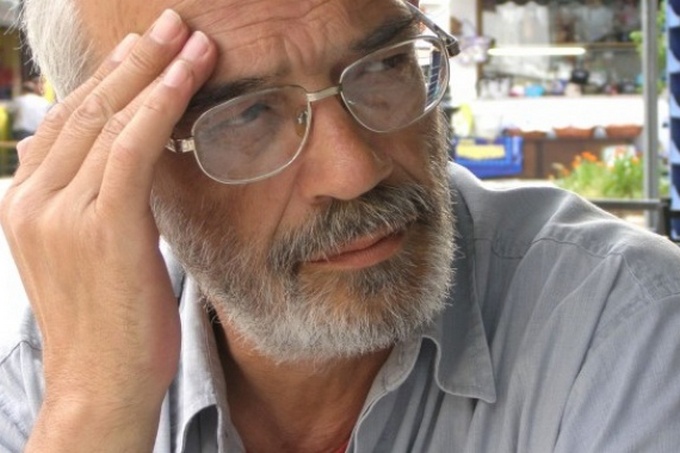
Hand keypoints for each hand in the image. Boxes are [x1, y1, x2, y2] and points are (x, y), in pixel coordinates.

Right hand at [0, 10, 215, 449]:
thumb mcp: (96, 252)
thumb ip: (100, 202)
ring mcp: (58, 213)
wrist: (102, 385)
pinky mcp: (97, 228)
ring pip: (107, 119)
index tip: (145, 49)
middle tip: (171, 24)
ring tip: (188, 37)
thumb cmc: (110, 321)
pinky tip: (187, 73)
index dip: (110, 78)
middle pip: (84, 108)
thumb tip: (130, 162)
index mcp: (26, 202)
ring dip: (152, 70)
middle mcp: (31, 199)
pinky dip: (159, 104)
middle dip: (132, 59)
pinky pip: (130, 148)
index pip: (68, 121)